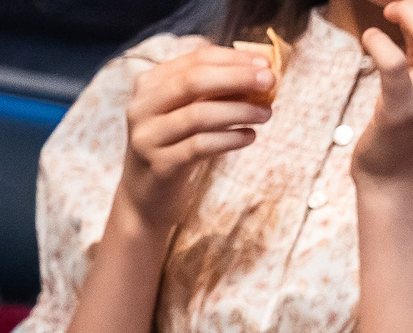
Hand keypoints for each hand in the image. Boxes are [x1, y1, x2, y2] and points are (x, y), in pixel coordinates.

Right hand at [115, 41, 273, 231]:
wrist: (145, 195)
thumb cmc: (175, 145)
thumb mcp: (186, 111)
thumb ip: (213, 90)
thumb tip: (259, 72)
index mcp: (149, 84)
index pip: (196, 59)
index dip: (234, 59)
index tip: (266, 65)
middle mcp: (142, 107)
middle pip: (194, 81)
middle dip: (237, 78)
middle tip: (270, 82)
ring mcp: (147, 137)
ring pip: (198, 114)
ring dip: (239, 111)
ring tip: (266, 114)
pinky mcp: (159, 165)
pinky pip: (200, 146)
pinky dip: (229, 140)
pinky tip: (249, 137)